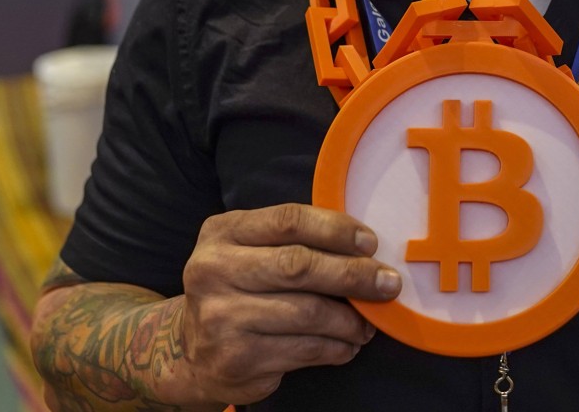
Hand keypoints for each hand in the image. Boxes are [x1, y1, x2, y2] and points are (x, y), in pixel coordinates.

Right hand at [179, 204, 401, 404]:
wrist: (190, 350)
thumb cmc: (240, 288)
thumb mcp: (251, 250)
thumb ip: (294, 241)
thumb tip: (365, 249)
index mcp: (222, 232)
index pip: (289, 220)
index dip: (336, 229)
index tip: (370, 242)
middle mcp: (213, 271)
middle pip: (300, 266)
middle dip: (353, 274)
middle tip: (388, 283)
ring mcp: (221, 317)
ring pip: (308, 312)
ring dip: (351, 319)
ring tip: (369, 322)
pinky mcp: (236, 358)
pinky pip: (304, 349)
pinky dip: (337, 346)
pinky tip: (348, 343)